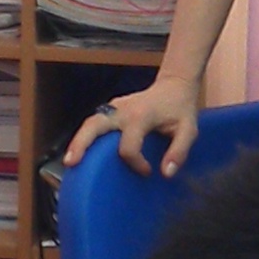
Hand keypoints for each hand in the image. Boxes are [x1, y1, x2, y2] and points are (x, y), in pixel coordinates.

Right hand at [63, 74, 201, 176]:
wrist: (174, 85)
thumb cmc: (180, 109)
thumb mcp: (189, 130)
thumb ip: (179, 151)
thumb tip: (166, 173)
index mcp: (141, 116)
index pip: (129, 145)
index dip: (136, 163)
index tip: (148, 171)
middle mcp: (122, 110)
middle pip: (95, 125)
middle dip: (81, 143)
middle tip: (71, 163)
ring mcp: (114, 107)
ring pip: (90, 123)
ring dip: (78, 141)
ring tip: (70, 162)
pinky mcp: (111, 109)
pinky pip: (94, 123)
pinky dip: (85, 137)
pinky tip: (80, 154)